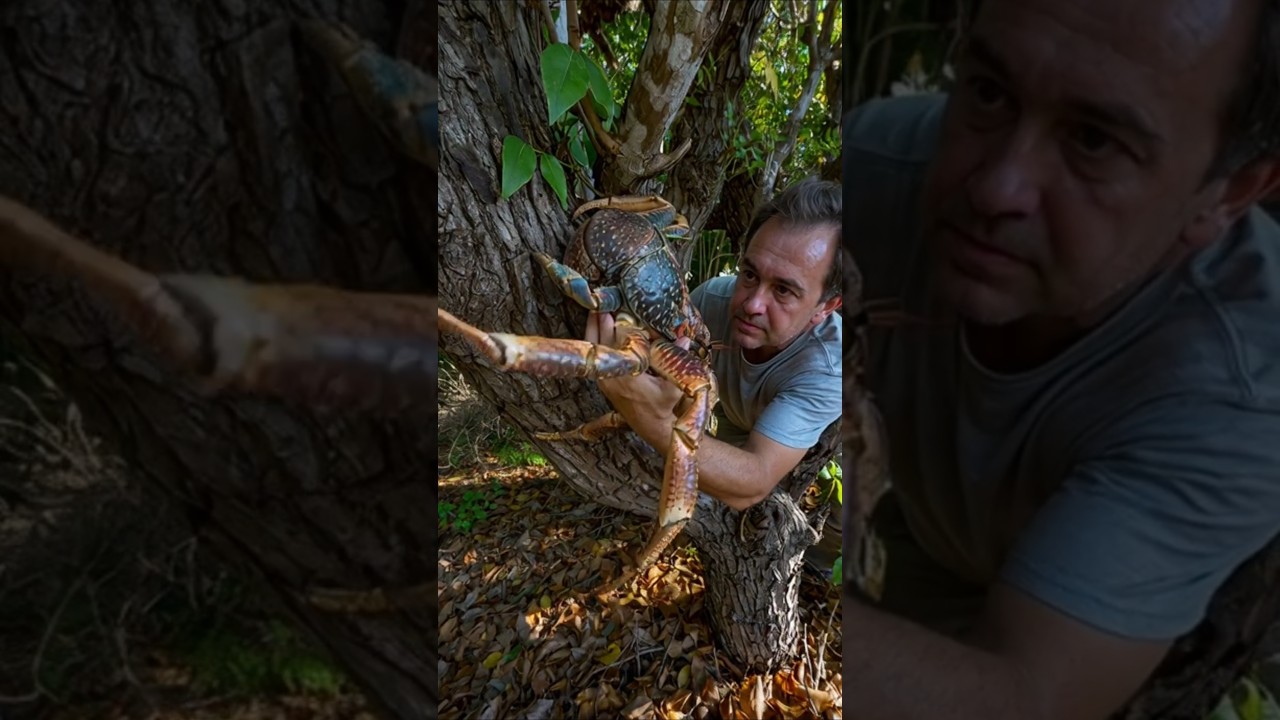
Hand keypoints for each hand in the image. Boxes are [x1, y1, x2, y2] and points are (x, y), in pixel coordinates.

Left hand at [585, 312, 686, 448]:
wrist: (652, 427)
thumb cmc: (664, 407)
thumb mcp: (674, 386)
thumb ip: (676, 361)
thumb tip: (683, 338)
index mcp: (628, 378)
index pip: (619, 346)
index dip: (617, 326)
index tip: (618, 308)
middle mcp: (611, 378)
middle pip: (602, 342)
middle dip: (602, 321)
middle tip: (603, 301)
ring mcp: (604, 380)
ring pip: (594, 348)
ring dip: (594, 328)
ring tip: (595, 309)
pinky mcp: (602, 382)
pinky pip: (594, 356)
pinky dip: (594, 340)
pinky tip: (596, 327)